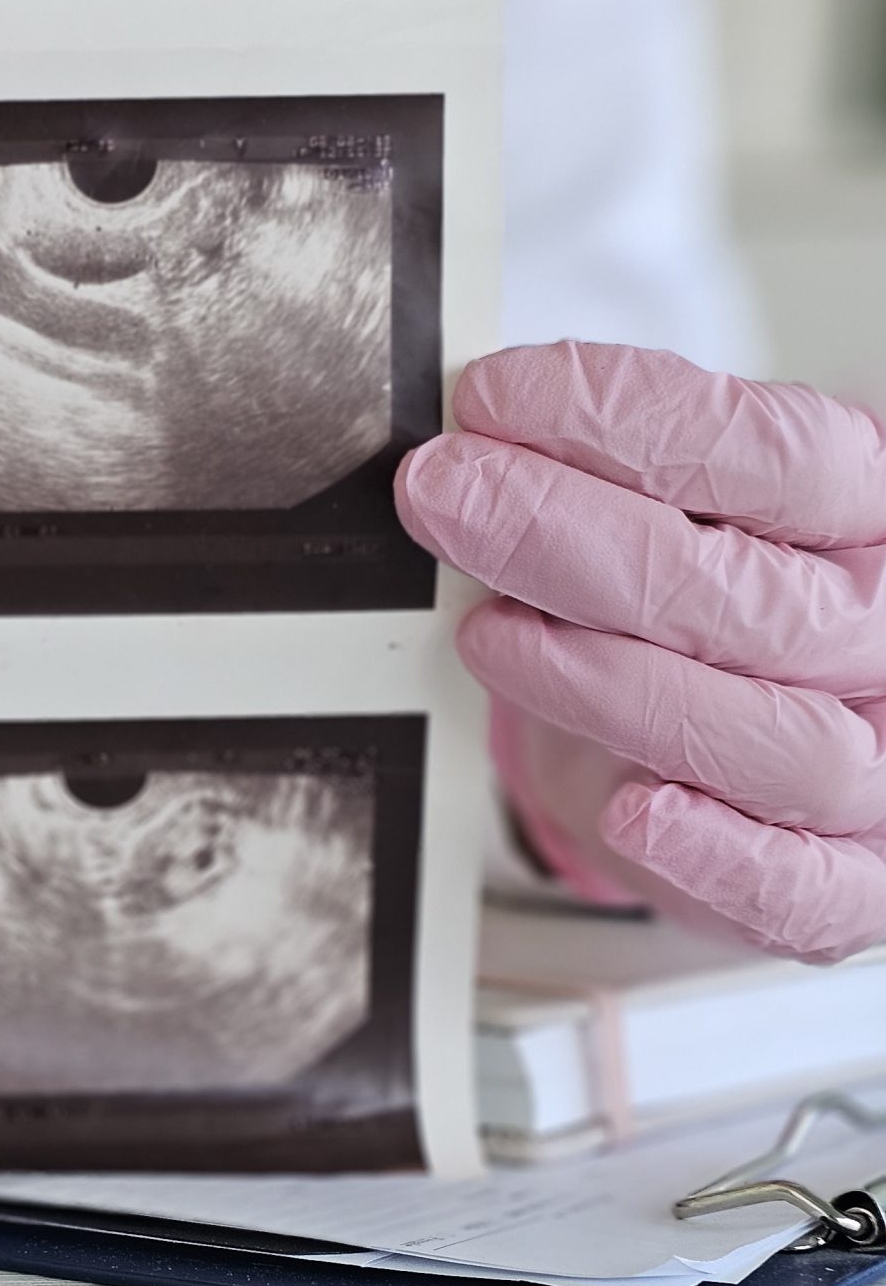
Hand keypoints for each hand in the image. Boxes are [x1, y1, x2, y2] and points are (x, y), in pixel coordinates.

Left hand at [396, 342, 885, 963]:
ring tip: (490, 636)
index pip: (780, 455)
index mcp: (866, 519)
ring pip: (777, 738)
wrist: (713, 766)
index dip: (628, 420)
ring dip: (616, 685)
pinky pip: (804, 884)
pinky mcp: (850, 884)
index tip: (489, 401)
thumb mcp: (662, 518)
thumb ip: (605, 474)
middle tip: (442, 495)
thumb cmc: (692, 622)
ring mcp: (882, 765)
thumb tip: (480, 433)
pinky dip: (719, 851)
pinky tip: (634, 812)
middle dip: (571, 536)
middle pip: (755, 594)